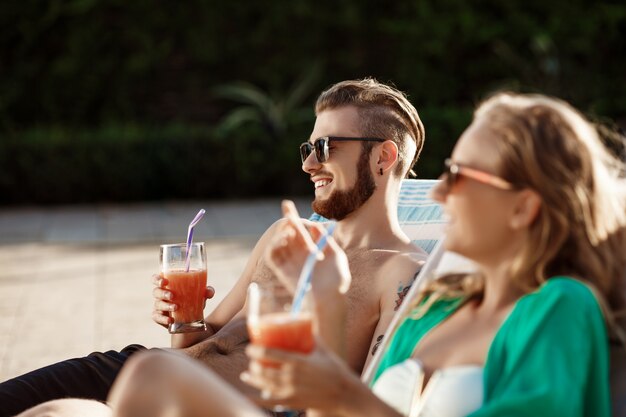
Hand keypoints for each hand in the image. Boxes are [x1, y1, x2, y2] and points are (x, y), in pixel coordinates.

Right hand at [151, 274, 214, 328]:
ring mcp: (159, 306)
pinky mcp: (160, 317)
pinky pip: (157, 318)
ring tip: (176, 307)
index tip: (164, 281)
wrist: (192, 318)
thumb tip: (209, 292)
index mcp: (168, 285)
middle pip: (156, 292)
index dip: (157, 279)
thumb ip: (206, 291)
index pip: (156, 279)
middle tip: (172, 296)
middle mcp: (161, 295)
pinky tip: (170, 320)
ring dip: (165, 306)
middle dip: (163, 293)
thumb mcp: (200, 295)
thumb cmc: (193, 300)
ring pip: (157, 304)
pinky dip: (163, 319)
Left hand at [241, 341, 358, 411]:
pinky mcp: (292, 402)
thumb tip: (303, 323)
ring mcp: (291, 391)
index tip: (250, 348)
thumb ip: (311, 336)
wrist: (344, 393)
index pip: (270, 353)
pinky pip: (270, 402)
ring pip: (264, 385)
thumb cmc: (335, 369)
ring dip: (253, 379)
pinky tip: (247, 397)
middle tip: (251, 360)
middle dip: (253, 365)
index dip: (256, 350)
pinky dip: (256, 400)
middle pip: (264, 370)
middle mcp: (292, 376)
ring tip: (247, 374)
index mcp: (298, 361)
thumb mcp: (322, 349)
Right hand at [265, 200, 350, 296]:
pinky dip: (273, 246)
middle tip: (288, 212)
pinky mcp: (283, 271)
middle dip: (286, 220)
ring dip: (280, 233)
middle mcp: (299, 254)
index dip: (292, 217)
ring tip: (289, 230)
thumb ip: (325, 240)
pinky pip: (272, 256)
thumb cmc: (336, 280)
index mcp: (311, 249)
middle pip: (288, 233)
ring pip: (278, 243)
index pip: (299, 229)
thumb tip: (316, 224)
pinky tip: (283, 239)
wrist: (330, 299)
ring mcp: (290, 262)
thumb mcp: (336, 255)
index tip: (287, 204)